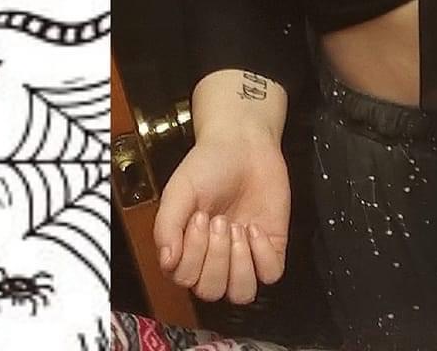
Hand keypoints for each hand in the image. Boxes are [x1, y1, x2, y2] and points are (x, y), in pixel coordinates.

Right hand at [153, 128, 291, 303]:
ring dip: (239, 264)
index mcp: (188, 250)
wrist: (243, 142)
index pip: (185, 280)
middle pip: (212, 291)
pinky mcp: (271, 246)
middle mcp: (215, 258)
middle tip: (219, 219)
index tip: (199, 218)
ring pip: (242, 293)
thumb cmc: (208, 165)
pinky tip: (255, 228)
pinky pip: (271, 273)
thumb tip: (167, 261)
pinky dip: (263, 256)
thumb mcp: (178, 191)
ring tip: (238, 228)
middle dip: (216, 256)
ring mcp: (244, 255)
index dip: (193, 254)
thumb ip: (166, 226)